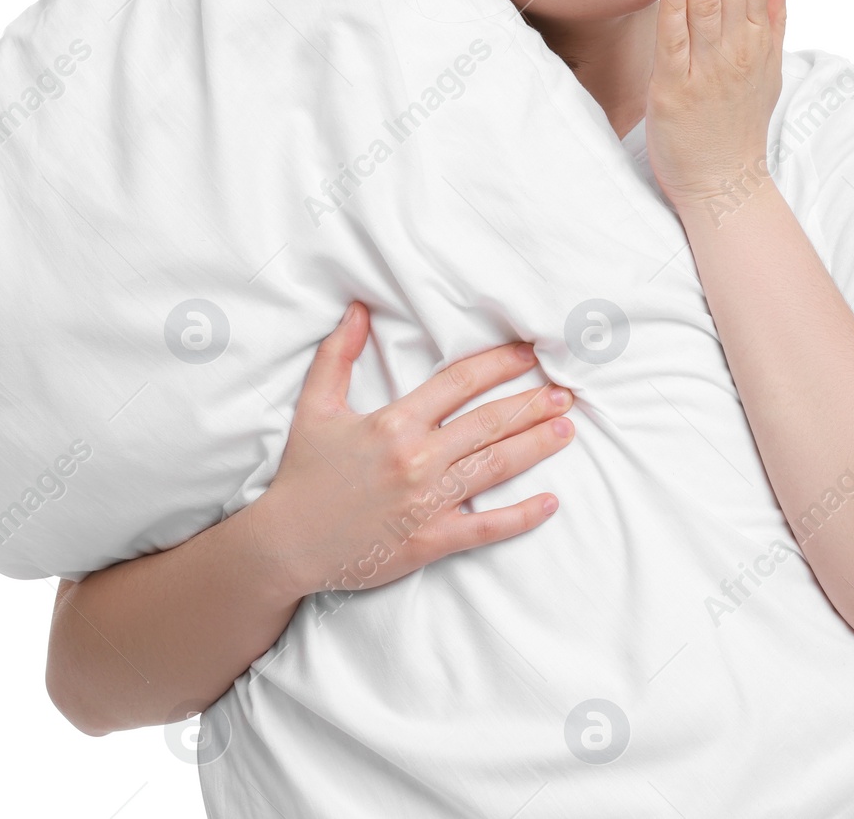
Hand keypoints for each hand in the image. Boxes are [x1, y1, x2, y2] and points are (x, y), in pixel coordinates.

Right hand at [243, 301, 574, 601]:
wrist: (287, 544)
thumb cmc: (303, 474)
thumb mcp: (316, 406)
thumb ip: (339, 354)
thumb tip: (358, 309)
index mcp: (394, 422)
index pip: (459, 382)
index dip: (498, 365)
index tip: (528, 354)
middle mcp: (417, 459)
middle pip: (488, 423)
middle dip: (531, 404)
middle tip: (566, 392)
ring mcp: (427, 502)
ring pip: (495, 466)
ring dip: (535, 446)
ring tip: (566, 429)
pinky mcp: (430, 540)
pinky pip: (486, 528)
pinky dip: (520, 516)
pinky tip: (549, 502)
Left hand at [646, 0, 794, 209]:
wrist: (725, 184)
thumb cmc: (737, 125)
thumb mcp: (767, 67)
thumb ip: (774, 14)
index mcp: (757, 39)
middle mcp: (737, 49)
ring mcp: (707, 69)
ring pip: (707, 2)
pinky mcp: (675, 90)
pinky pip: (676, 43)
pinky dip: (675, 8)